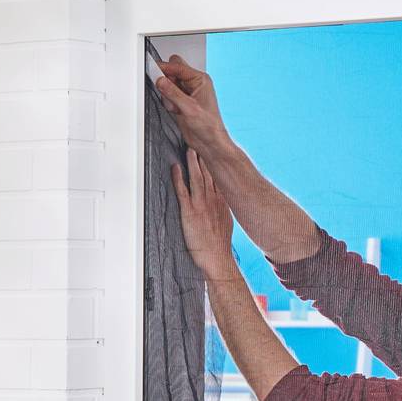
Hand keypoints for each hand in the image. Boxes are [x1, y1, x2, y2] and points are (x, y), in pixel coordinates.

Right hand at [153, 54, 229, 154]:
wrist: (209, 142)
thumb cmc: (209, 126)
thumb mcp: (189, 108)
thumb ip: (173, 93)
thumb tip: (160, 80)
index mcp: (200, 80)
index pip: (178, 67)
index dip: (164, 68)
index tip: (153, 70)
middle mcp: (194, 84)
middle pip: (172, 73)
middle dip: (166, 82)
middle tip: (167, 93)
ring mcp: (187, 93)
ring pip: (168, 85)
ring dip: (168, 96)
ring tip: (176, 107)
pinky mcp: (181, 102)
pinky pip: (167, 96)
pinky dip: (168, 103)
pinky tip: (176, 111)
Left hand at [171, 147, 236, 273]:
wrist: (217, 259)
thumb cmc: (219, 245)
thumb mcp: (226, 222)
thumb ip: (221, 207)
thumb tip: (219, 200)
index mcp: (222, 202)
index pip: (218, 177)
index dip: (214, 163)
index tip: (212, 150)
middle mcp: (213, 200)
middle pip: (209, 173)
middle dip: (204, 157)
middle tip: (199, 141)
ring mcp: (201, 205)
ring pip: (197, 178)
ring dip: (193, 162)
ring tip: (189, 148)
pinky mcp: (190, 213)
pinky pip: (183, 192)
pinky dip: (178, 179)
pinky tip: (175, 167)